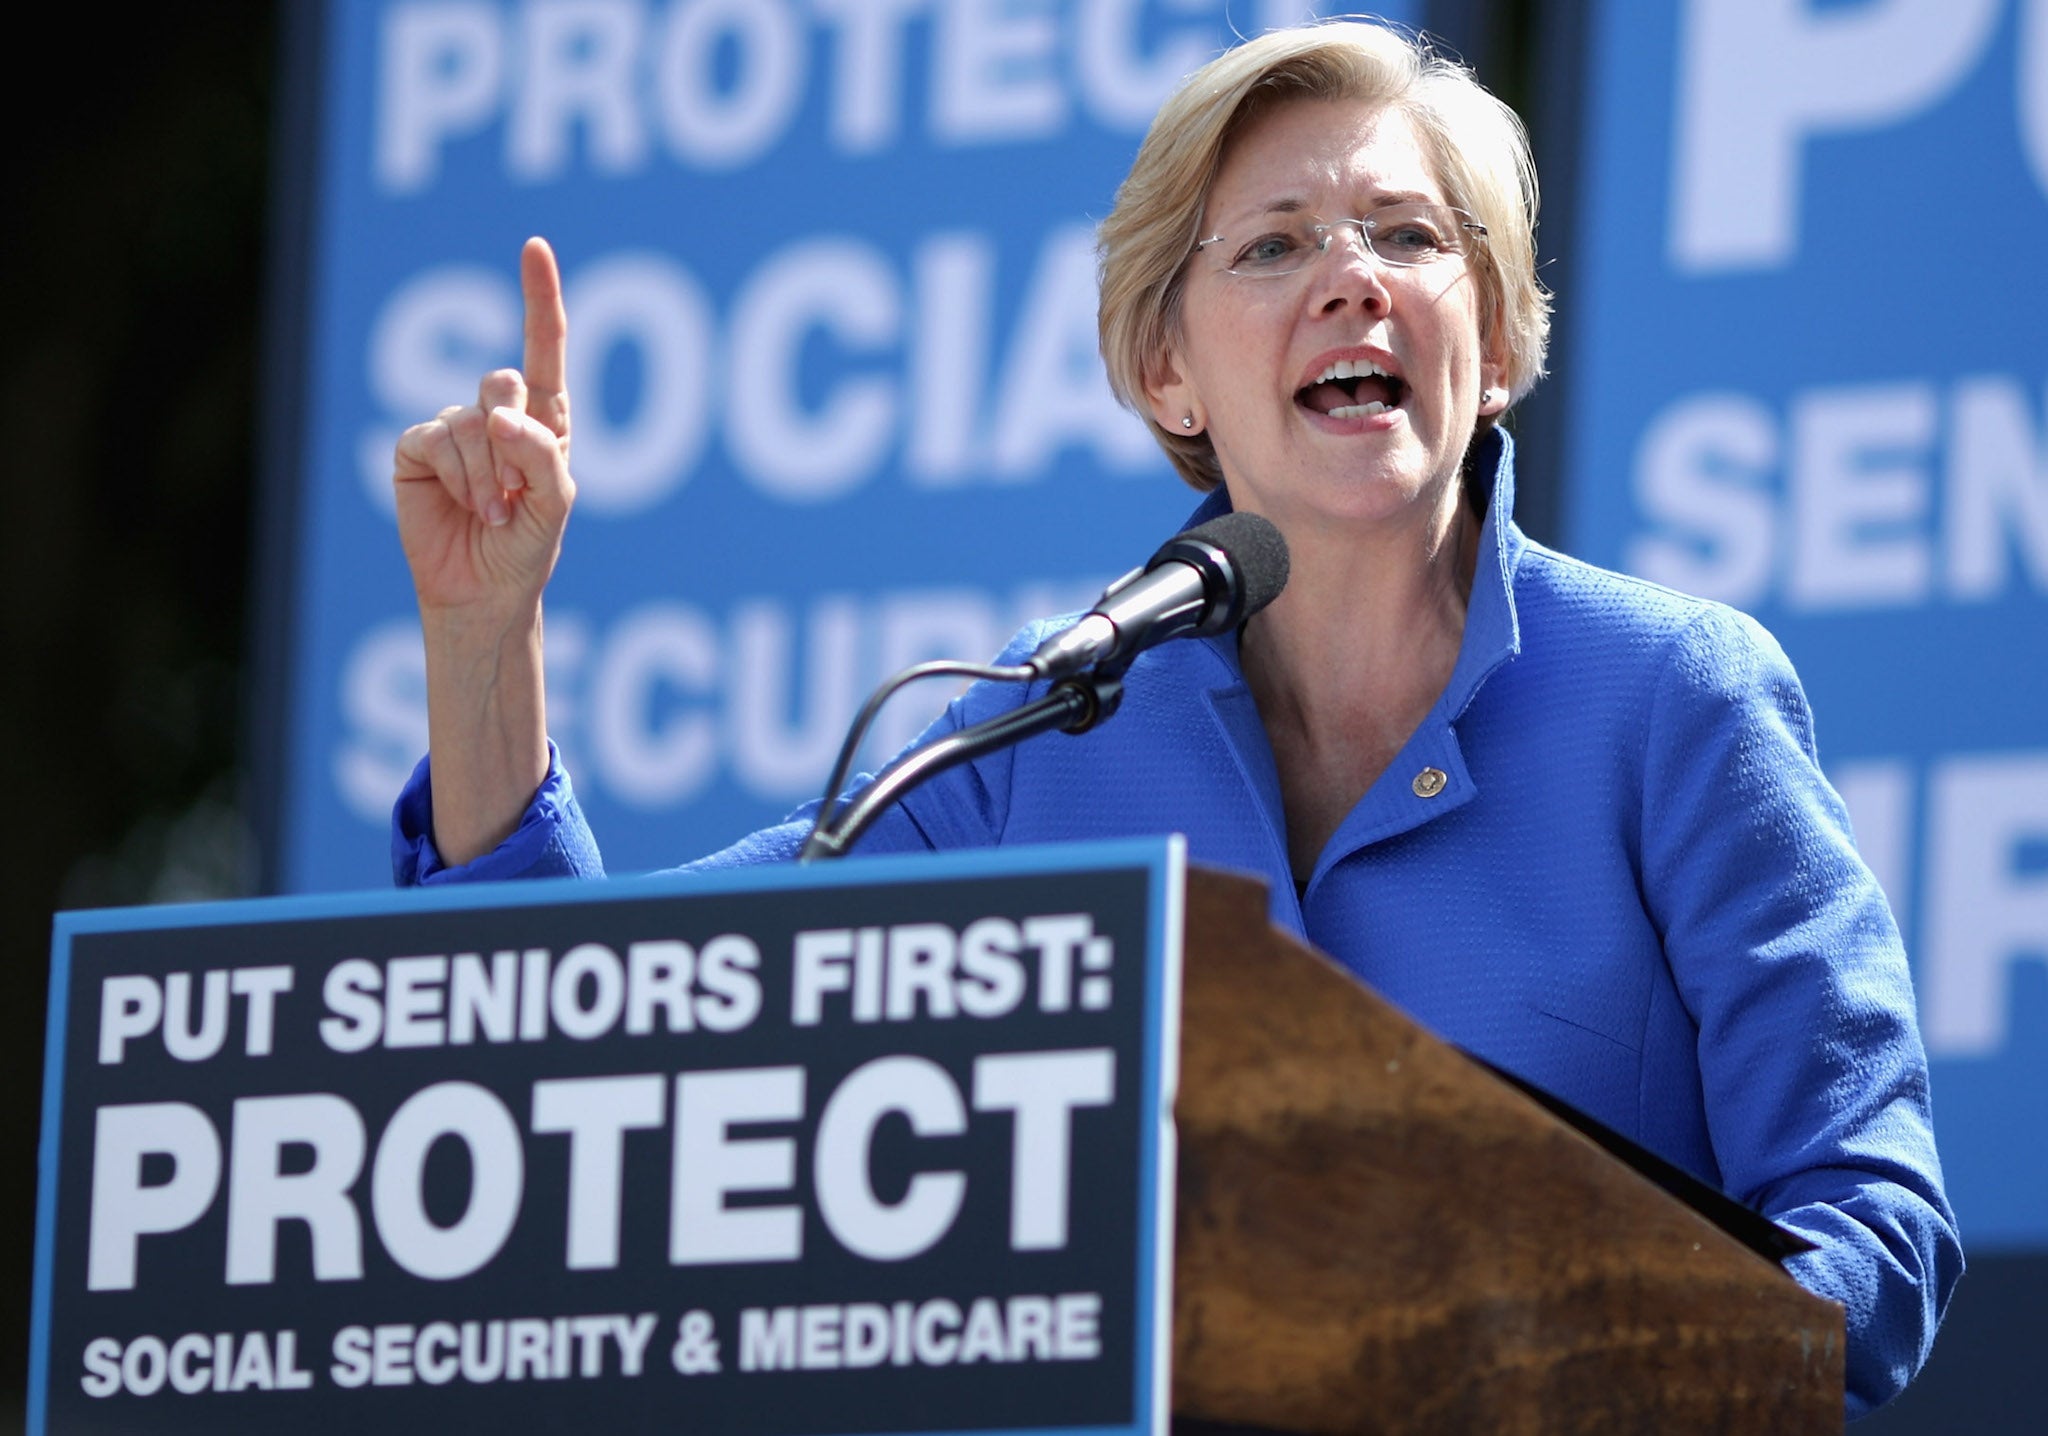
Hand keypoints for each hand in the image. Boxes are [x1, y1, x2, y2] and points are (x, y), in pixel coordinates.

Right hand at [393, 237, 575, 619]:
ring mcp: (454, 430)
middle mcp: (497, 415)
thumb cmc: (529, 548)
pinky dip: (459, 476)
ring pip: (468, 419)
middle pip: (500, 381)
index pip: (543, 348)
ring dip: (486, 473)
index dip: (539, 297)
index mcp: (543, 418)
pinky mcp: (417, 449)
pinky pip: (434, 438)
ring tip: (494, 513)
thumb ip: (540, 455)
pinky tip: (470, 508)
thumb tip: (499, 415)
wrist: (484, 593)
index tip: (534, 246)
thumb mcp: (554, 504)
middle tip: (515, 491)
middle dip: (511, 435)